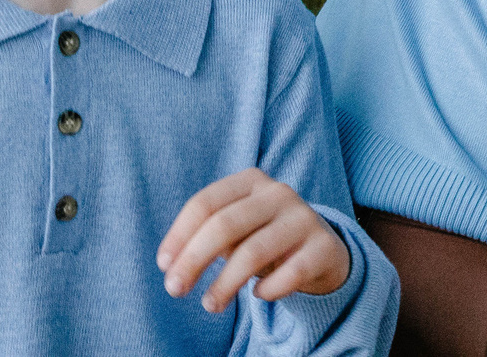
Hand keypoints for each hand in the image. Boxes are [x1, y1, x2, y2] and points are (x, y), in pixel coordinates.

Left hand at [157, 168, 352, 310]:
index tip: (163, 266)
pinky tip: (259, 296)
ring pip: (254, 252)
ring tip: (210, 305)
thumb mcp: (238, 230)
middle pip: (225, 225)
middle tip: (174, 290)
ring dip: (225, 283)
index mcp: (250, 181)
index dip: (179, 235)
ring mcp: (303, 218)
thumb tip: (173, 266)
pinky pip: (290, 273)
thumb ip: (209, 238)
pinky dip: (269, 289)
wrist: (322, 251)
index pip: (205, 203)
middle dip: (193, 260)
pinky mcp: (324, 247)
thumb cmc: (264, 239)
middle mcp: (278, 193)